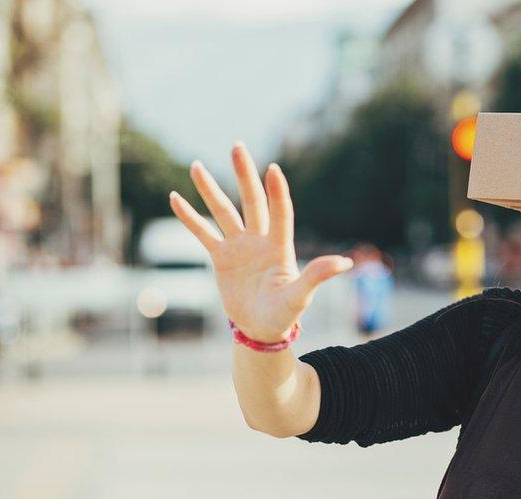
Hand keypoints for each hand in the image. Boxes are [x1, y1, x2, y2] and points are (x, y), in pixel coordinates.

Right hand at [169, 142, 353, 341]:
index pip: (279, 212)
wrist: (261, 329)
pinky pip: (203, 233)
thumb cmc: (285, 314)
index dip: (277, 192)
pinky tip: (175, 198)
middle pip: (251, 201)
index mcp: (280, 246)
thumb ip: (317, 276)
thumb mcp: (300, 296)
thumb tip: (345, 262)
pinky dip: (189, 217)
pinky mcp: (221, 257)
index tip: (273, 169)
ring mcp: (239, 246)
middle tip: (237, 147)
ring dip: (210, 190)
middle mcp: (259, 240)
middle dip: (244, 174)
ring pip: (223, 212)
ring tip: (197, 166)